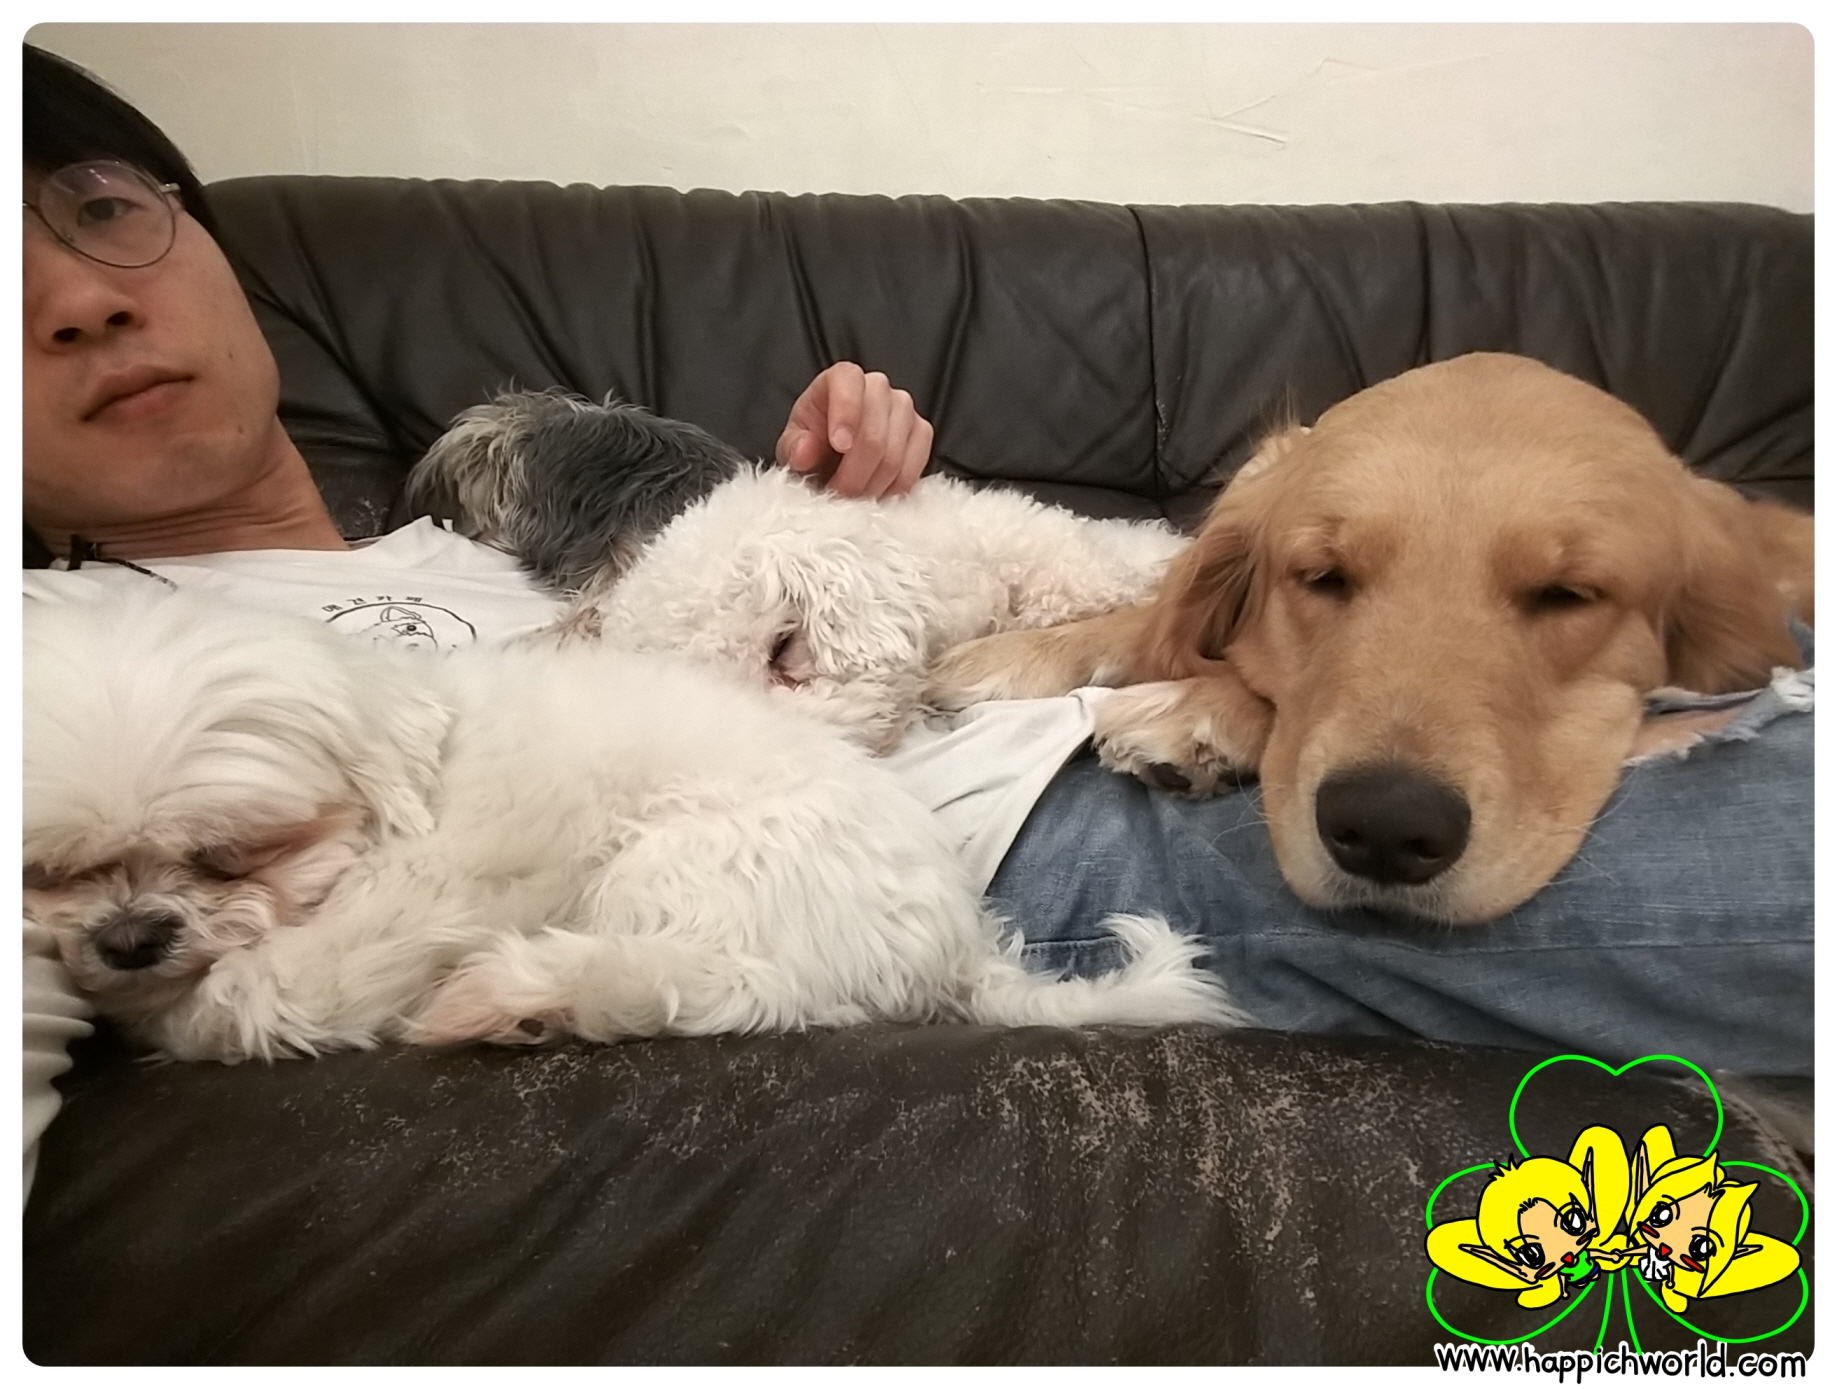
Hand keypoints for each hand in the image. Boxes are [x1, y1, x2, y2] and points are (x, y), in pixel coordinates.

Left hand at [775, 361, 932, 498]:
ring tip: (853, 498)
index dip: (846, 415)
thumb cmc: (814, 443)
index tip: (838, 446)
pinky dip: (893, 488)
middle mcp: (877, 386)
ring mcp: (904, 408)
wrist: (834, 456)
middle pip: (874, 435)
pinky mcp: (922, 432)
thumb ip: (795, 447)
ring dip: (871, 486)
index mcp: (842, 378)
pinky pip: (914, 466)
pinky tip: (876, 493)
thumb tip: (804, 452)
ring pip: (894, 456)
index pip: (849, 384)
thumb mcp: (794, 445)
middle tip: (838, 494)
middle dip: (854, 474)